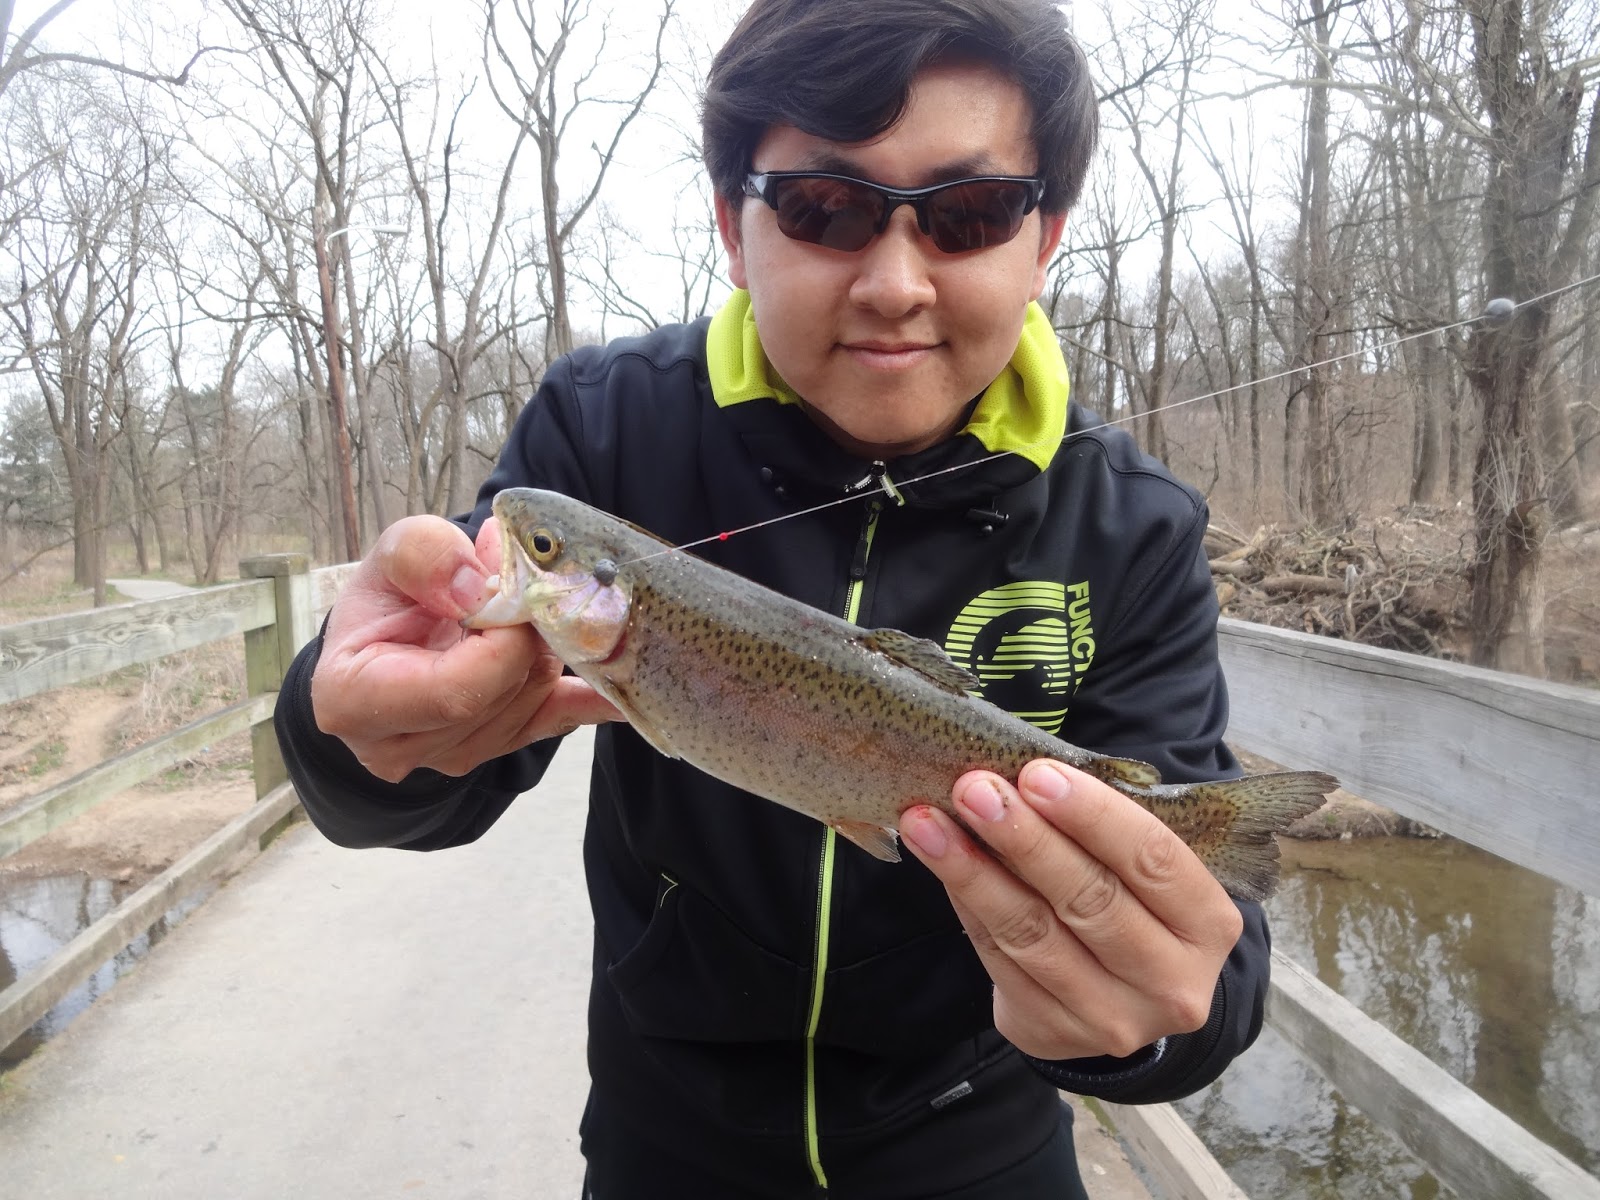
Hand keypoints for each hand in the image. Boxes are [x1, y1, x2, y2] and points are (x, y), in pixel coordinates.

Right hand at [311, 514, 619, 781]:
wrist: (388, 638)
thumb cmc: (386, 598)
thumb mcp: (389, 554)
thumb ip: (423, 555)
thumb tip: (474, 589)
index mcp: (355, 700)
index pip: (458, 689)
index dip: (502, 639)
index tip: (503, 586)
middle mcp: (401, 746)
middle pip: (505, 693)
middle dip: (528, 633)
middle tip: (523, 582)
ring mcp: (452, 756)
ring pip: (535, 701)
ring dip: (544, 646)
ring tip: (520, 606)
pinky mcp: (497, 748)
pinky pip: (561, 720)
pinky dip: (595, 696)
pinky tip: (626, 688)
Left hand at [898, 760, 1241, 1061]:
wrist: (1126, 992)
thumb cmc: (1132, 899)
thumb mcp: (1142, 865)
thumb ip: (1100, 826)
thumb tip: (1016, 774)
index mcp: (1209, 924)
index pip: (1152, 859)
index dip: (1092, 815)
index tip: (1035, 774)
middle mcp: (1171, 983)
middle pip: (1090, 901)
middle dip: (1024, 839)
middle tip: (973, 790)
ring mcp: (1112, 1020)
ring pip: (1033, 935)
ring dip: (972, 872)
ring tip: (928, 823)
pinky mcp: (1053, 1034)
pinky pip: (998, 960)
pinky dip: (965, 905)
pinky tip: (940, 862)